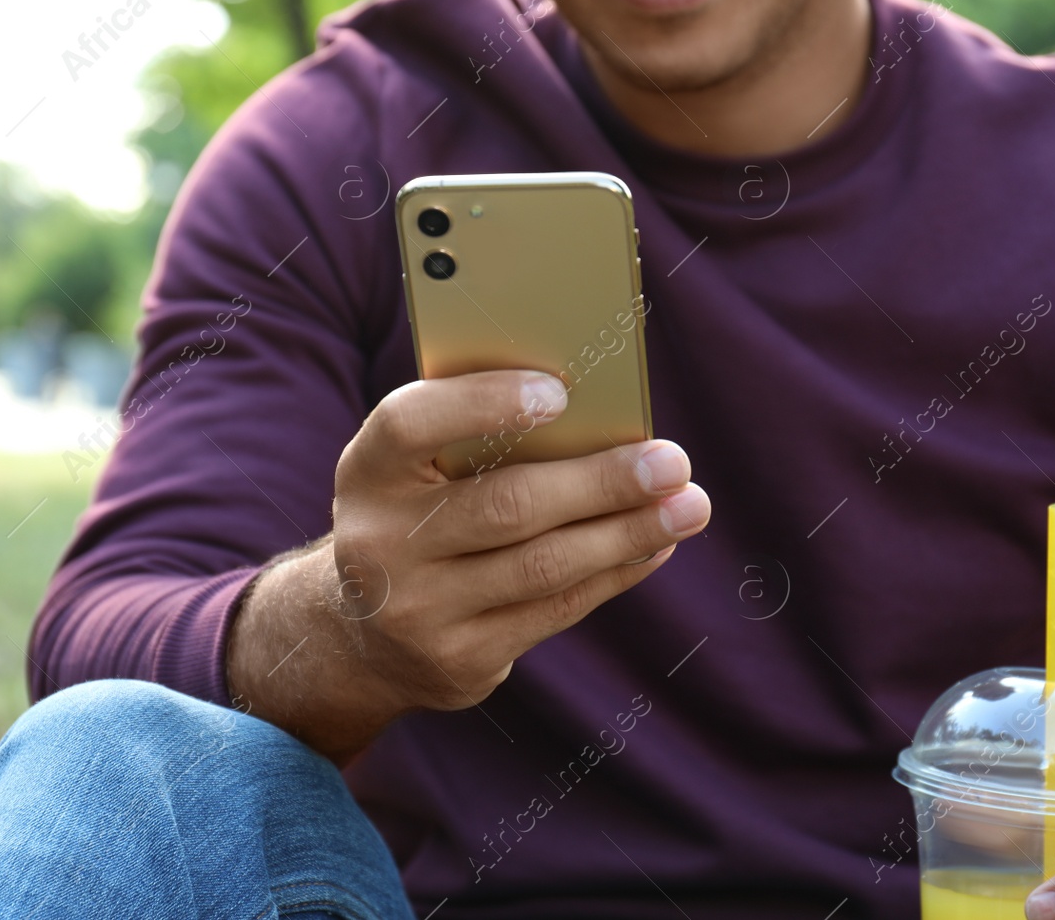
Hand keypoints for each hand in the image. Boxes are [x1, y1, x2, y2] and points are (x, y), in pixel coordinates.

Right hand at [226, 369, 708, 760]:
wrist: (365, 634)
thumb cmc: (420, 515)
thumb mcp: (420, 471)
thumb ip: (481, 439)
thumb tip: (605, 416)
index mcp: (366, 471)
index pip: (411, 424)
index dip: (482, 405)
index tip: (559, 392)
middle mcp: (379, 544)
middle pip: (505, 506)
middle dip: (599, 482)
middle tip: (672, 460)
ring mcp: (417, 612)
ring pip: (543, 566)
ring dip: (628, 532)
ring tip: (689, 505)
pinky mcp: (459, 661)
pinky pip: (555, 610)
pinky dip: (614, 572)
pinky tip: (654, 544)